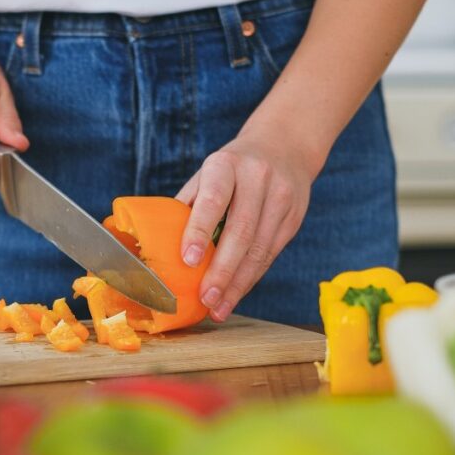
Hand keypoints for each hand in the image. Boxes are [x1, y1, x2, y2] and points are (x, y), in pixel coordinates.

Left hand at [176, 128, 318, 321]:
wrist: (284, 147)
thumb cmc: (231, 168)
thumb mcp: (207, 173)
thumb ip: (189, 205)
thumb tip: (159, 245)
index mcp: (226, 165)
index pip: (213, 200)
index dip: (199, 231)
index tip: (187, 260)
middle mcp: (257, 179)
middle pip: (241, 231)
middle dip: (222, 270)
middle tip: (204, 298)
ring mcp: (281, 198)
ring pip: (259, 249)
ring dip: (237, 284)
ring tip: (218, 308)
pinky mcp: (294, 218)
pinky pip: (270, 254)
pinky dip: (251, 278)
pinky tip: (235, 295)